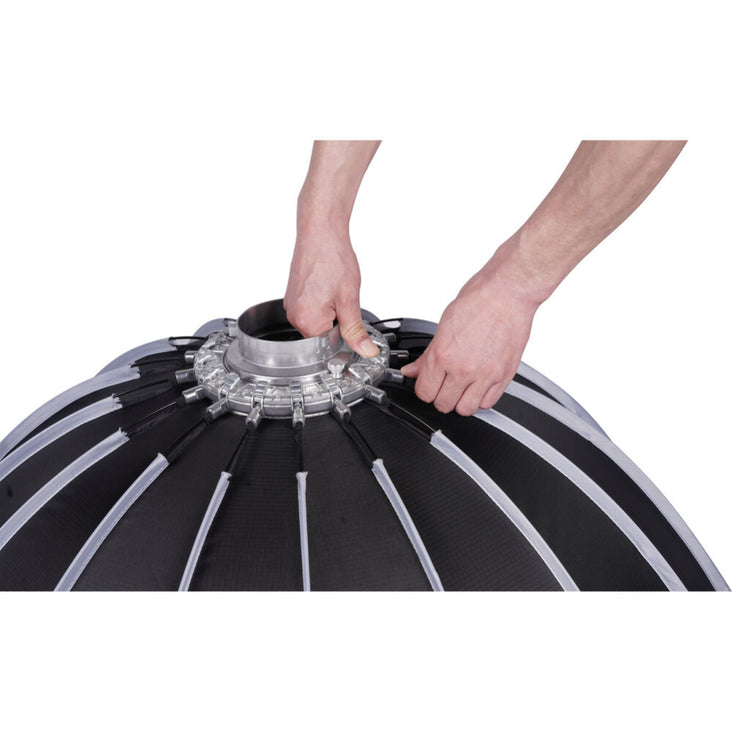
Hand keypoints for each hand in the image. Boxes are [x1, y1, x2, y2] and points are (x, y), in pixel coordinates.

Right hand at [283, 222, 378, 356]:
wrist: (320, 231)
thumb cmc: (332, 258)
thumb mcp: (350, 299)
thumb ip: (356, 331)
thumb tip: (365, 350)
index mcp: (306, 320)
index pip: (329, 346)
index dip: (344, 335)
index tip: (350, 318)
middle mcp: (294, 315)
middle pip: (321, 335)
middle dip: (337, 322)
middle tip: (342, 298)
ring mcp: (291, 305)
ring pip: (317, 321)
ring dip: (330, 311)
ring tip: (333, 289)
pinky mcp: (293, 296)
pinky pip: (311, 309)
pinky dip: (323, 302)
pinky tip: (327, 286)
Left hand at [401, 260, 538, 415]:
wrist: (508, 293)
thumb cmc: (478, 301)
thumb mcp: (443, 325)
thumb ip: (428, 355)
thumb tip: (413, 370)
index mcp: (443, 355)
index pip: (424, 392)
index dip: (424, 389)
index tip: (428, 384)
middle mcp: (463, 369)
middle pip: (443, 404)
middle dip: (440, 396)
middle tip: (444, 384)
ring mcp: (485, 375)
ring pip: (465, 409)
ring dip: (460, 401)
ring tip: (461, 387)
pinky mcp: (504, 376)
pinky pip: (488, 403)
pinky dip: (481, 398)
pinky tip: (478, 385)